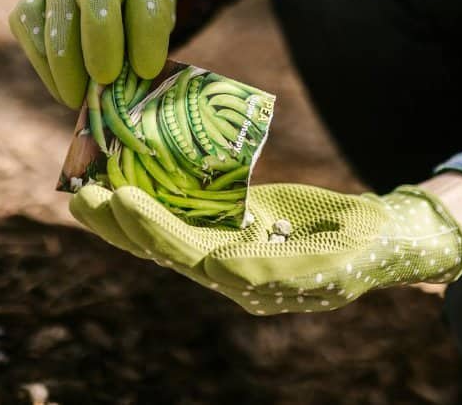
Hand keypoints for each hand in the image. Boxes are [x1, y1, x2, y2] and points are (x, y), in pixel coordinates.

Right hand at [9, 0, 175, 106]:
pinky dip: (43, 61)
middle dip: (100, 36)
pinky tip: (62, 87)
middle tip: (105, 79)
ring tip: (78, 98)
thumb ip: (148, 43)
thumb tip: (126, 89)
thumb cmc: (145, 8)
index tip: (148, 69)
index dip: (147, 24)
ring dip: (65, 58)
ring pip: (56, 4)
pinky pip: (28, 21)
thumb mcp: (161, 18)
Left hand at [70, 183, 461, 314]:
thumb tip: (223, 270)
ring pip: (166, 230)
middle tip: (80, 195)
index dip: (153, 231)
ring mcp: (230, 245)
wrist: (381, 240)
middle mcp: (230, 269)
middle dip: (121, 224)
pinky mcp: (234, 224)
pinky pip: (187, 211)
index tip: (122, 201)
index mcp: (250, 282)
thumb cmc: (363, 250)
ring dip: (126, 212)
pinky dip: (155, 196)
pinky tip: (128, 178)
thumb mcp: (330, 264)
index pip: (189, 257)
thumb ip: (278, 270)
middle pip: (163, 247)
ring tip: (86, 188)